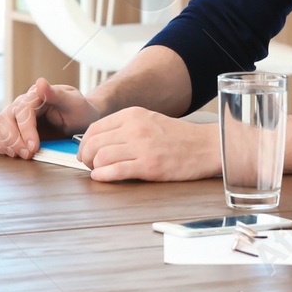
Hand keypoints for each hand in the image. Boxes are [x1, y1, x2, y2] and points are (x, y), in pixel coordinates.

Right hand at [0, 78, 99, 156]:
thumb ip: (56, 93)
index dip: (25, 130)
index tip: (34, 147)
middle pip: (4, 119)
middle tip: (28, 154)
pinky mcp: (11, 128)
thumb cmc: (79, 110)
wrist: (80, 120)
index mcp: (35, 96)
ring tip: (18, 154)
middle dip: (14, 140)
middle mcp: (21, 104)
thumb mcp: (74, 102)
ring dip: (3, 142)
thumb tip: (40, 82)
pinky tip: (9, 152)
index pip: (22, 110)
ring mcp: (14, 116)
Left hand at [77, 108, 221, 182]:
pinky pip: (116, 171)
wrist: (206, 146)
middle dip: (86, 156)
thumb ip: (126, 127)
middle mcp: (134, 128)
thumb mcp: (149, 120)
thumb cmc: (179, 136)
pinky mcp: (149, 166)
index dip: (84, 143)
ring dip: (93, 167)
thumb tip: (101, 140)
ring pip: (101, 156)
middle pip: (94, 142)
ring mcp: (141, 147)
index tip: (84, 153)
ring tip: (96, 172)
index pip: (95, 127)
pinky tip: (100, 177)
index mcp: (132, 115)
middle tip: (88, 165)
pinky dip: (103, 176)